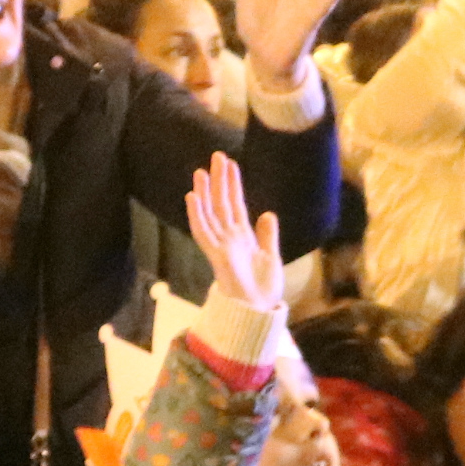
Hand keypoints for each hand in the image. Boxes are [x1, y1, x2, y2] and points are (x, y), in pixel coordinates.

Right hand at [183, 155, 289, 318]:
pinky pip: (204, 231)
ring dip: (205, 192)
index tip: (231, 164)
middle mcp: (230, 238)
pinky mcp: (217, 254)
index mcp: (243, 237)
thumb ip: (268, 236)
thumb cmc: (263, 288)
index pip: (236, 205)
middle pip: (222, 203)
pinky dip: (197, 214)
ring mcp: (221, 245)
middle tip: (217, 155)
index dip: (234, 185)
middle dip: (220, 180)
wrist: (259, 309)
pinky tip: (193, 197)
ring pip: (210, 213)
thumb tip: (268, 213)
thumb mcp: (271, 257)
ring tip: (201, 171)